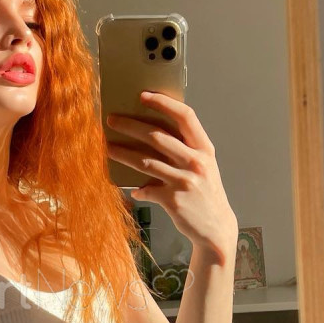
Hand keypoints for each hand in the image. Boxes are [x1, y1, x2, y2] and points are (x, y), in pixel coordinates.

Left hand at [106, 91, 238, 265]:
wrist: (216, 227)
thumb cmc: (205, 192)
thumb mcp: (203, 166)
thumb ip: (185, 150)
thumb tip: (150, 134)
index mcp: (204, 149)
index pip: (185, 116)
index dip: (164, 103)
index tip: (143, 95)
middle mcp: (196, 162)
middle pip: (157, 136)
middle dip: (130, 125)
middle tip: (112, 120)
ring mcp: (185, 181)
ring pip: (146, 161)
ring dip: (123, 154)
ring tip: (108, 148)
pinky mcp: (174, 200)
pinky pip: (147, 190)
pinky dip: (139, 190)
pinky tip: (134, 190)